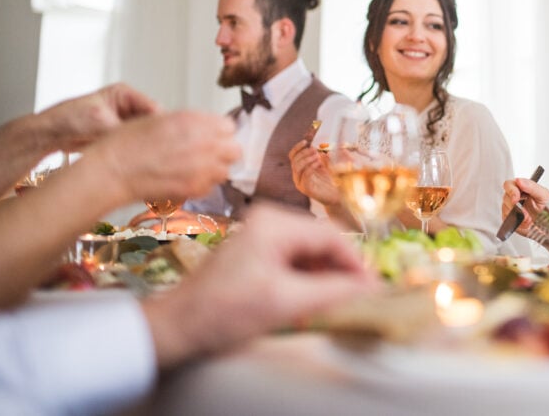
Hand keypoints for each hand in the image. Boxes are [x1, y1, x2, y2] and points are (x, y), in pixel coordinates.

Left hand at [39, 83, 159, 151]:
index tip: (164, 141)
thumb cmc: (67, 119)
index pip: (154, 109)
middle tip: (154, 152)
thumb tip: (147, 140)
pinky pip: (135, 145)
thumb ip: (128, 130)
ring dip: (143, 146)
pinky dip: (136, 152)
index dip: (160, 126)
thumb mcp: (102, 123)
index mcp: (125, 94)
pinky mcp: (119, 136)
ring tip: (141, 156)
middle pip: (152, 123)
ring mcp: (124, 122)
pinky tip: (134, 160)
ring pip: (145, 136)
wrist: (49, 135)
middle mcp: (127, 107)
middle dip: (152, 137)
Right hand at [81, 110, 239, 204]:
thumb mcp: (161, 119)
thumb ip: (190, 124)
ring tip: (194, 170)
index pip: (229, 127)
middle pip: (234, 149)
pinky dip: (202, 185)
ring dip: (214, 170)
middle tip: (207, 156)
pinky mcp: (196, 187)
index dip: (219, 134)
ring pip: (225, 171)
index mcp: (195, 120)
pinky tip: (184, 180)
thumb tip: (206, 129)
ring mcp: (202, 166)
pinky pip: (210, 187)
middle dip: (223, 153)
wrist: (112, 170)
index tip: (211, 138)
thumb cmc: (128, 143)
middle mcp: (204, 141)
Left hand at [142, 204, 379, 366]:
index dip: (356, 263)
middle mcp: (268, 220)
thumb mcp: (286, 303)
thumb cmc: (224, 312)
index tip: (373, 288)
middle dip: (339, 271)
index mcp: (275, 223)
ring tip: (329, 304)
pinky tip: (305, 303)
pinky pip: (291, 260)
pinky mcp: (252, 252)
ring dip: (322, 277)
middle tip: (354, 298)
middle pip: (321, 242)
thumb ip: (333, 291)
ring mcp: (258, 235)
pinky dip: (304, 280)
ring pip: (308, 252)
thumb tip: (372, 286)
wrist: (175, 327)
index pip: (332, 236)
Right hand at [289, 140, 339, 205]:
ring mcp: (300, 183)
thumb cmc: (331, 179)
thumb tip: (317, 145)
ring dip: (307, 159)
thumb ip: (320, 155)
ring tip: (317, 156)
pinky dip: (311, 167)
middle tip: (314, 149)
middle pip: (294, 160)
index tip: (305, 141)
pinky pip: (304, 175)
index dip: (297, 147)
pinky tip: (318, 163)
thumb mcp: (325, 164)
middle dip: (304, 153)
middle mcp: (298, 175)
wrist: (337, 195)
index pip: (293, 156)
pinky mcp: (306, 189)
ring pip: (297, 167)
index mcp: (300, 168)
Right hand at [501, 177, 548, 237]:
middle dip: (516, 207)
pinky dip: (517, 222)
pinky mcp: (510, 219)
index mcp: (522, 187)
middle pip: (505, 198)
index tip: (516, 199)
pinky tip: (525, 222)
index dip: (511, 191)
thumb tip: (519, 181)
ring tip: (529, 218)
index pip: (509, 185)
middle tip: (526, 213)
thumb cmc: (548, 206)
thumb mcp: (543, 194)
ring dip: (518, 216)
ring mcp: (512, 208)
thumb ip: (531, 186)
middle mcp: (515, 197)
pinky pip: (508, 220)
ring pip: (505, 209)